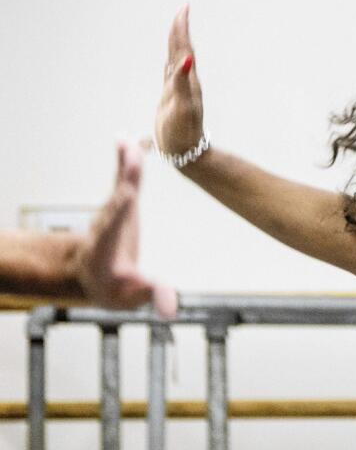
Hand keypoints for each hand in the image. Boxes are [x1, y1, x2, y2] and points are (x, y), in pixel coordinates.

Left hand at [75, 141, 177, 318]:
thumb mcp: (129, 297)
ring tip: (130, 142)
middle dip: (124, 178)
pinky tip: (128, 140)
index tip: (126, 192)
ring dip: (126, 162)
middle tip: (131, 155)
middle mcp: (108, 224)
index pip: (115, 226)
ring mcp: (113, 211)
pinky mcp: (120, 203)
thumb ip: (150, 297)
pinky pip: (125, 178)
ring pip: (120, 182)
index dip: (120, 210)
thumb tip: (172, 309)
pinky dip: (128, 159)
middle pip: (118, 197)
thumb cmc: (113, 287)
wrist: (89, 273)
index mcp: (109, 247)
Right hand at [154, 4, 204, 158]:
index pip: (183, 48)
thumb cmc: (184, 132)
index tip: (184, 7)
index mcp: (187, 80)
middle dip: (180, 29)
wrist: (187, 152)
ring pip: (177, 60)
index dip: (182, 28)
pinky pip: (171, 75)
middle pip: (181, 50)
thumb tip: (188, 59)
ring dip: (176, 43)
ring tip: (177, 27)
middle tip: (182, 9)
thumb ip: (183, 82)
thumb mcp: (183, 106)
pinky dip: (170, 63)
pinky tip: (170, 61)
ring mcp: (179, 90)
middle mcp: (185, 81)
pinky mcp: (172, 99)